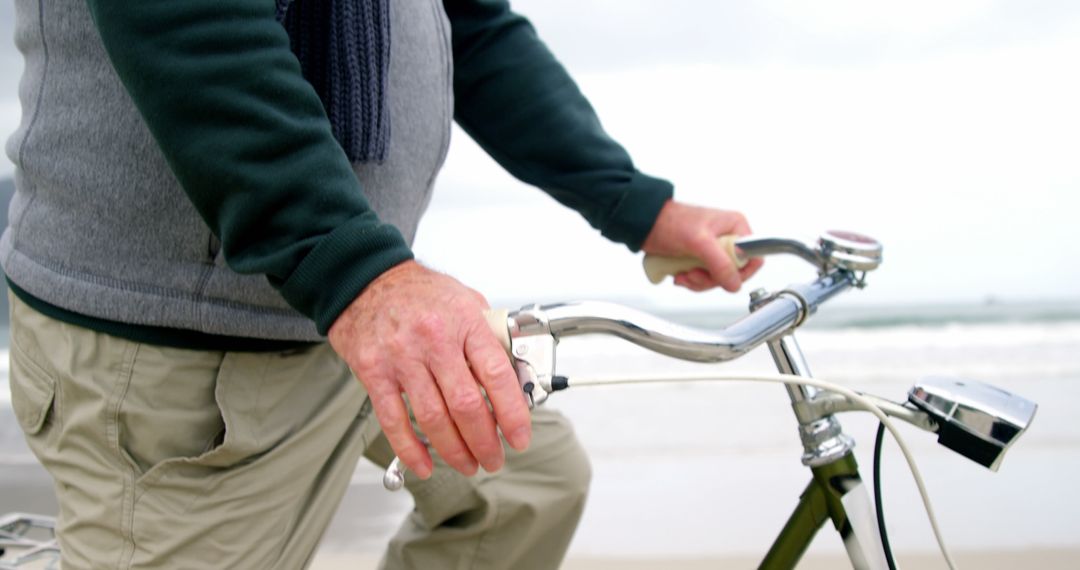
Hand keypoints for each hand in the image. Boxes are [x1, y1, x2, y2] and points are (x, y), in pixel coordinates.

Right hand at [327, 261, 530, 478]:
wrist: (365, 278)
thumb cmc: (418, 292)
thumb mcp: (466, 300)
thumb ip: (488, 337)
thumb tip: (512, 376)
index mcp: (464, 321)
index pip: (496, 375)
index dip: (512, 413)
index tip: (520, 436)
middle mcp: (433, 340)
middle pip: (466, 405)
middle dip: (485, 441)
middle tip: (494, 458)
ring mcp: (402, 358)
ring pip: (433, 418)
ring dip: (454, 450)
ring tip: (467, 463)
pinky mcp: (374, 372)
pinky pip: (394, 420)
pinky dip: (410, 448)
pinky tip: (424, 463)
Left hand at [641, 200, 763, 291]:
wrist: (644, 224)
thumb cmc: (669, 221)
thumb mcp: (698, 242)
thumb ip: (719, 262)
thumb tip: (734, 282)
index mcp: (735, 227)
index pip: (754, 256)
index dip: (741, 272)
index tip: (724, 277)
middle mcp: (727, 238)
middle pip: (734, 273)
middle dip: (712, 279)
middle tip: (695, 273)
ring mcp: (713, 250)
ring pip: (718, 279)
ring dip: (699, 282)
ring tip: (684, 274)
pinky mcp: (699, 259)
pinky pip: (704, 279)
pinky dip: (691, 281)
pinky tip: (680, 274)